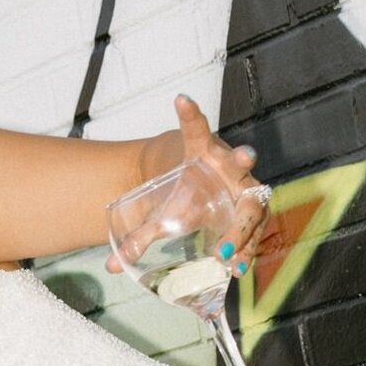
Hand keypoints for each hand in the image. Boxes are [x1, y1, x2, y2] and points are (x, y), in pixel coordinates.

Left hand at [106, 93, 270, 276]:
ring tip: (226, 252)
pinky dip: (246, 248)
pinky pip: (254, 228)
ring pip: (252, 202)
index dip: (190, 115)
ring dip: (242, 228)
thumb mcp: (160, 210)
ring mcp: (245, 187)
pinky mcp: (253, 211)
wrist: (202, 196)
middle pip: (240, 161)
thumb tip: (111, 267)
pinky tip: (237, 267)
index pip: (196, 130)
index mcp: (202, 154)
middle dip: (242, 158)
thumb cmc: (181, 194)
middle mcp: (229, 166)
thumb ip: (139, 235)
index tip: (180, 98)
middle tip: (244, 155)